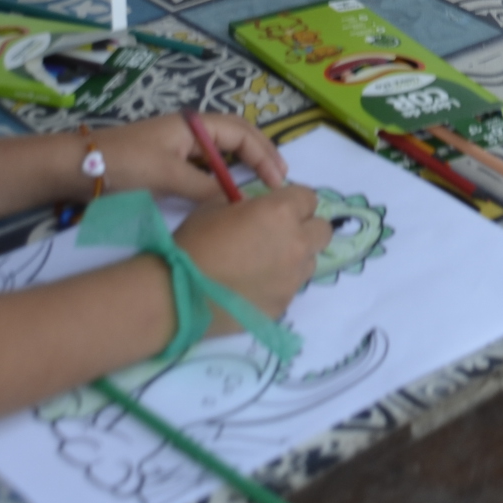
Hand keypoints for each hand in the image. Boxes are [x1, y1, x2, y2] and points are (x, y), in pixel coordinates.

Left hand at [91, 112, 290, 200]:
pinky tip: (229, 194)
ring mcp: (177, 147)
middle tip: (280, 180)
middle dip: (261, 155)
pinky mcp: (167, 164)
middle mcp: (189, 132)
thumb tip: (239, 202)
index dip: (263, 155)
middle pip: (236, 138)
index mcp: (193, 125)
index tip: (277, 181)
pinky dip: (223, 177)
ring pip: (222, 153)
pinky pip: (206, 167)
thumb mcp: (167, 176)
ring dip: (244, 166)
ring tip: (263, 185)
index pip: (241, 133)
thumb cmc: (123, 164)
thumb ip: (205, 188)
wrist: (76, 169)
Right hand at [174, 184, 332, 326]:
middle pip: (322, 230)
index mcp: (281, 212)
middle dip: (306, 228)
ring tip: (265, 263)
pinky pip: (291, 287)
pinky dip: (279, 283)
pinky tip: (253, 287)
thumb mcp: (216, 207)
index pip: (309, 198)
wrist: (180, 292)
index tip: (278, 209)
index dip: (293, 202)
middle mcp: (297, 243)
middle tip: (279, 234)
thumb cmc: (196, 242)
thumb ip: (246, 204)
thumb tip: (255, 209)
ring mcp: (293, 277)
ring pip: (310, 261)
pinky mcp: (284, 304)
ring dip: (296, 257)